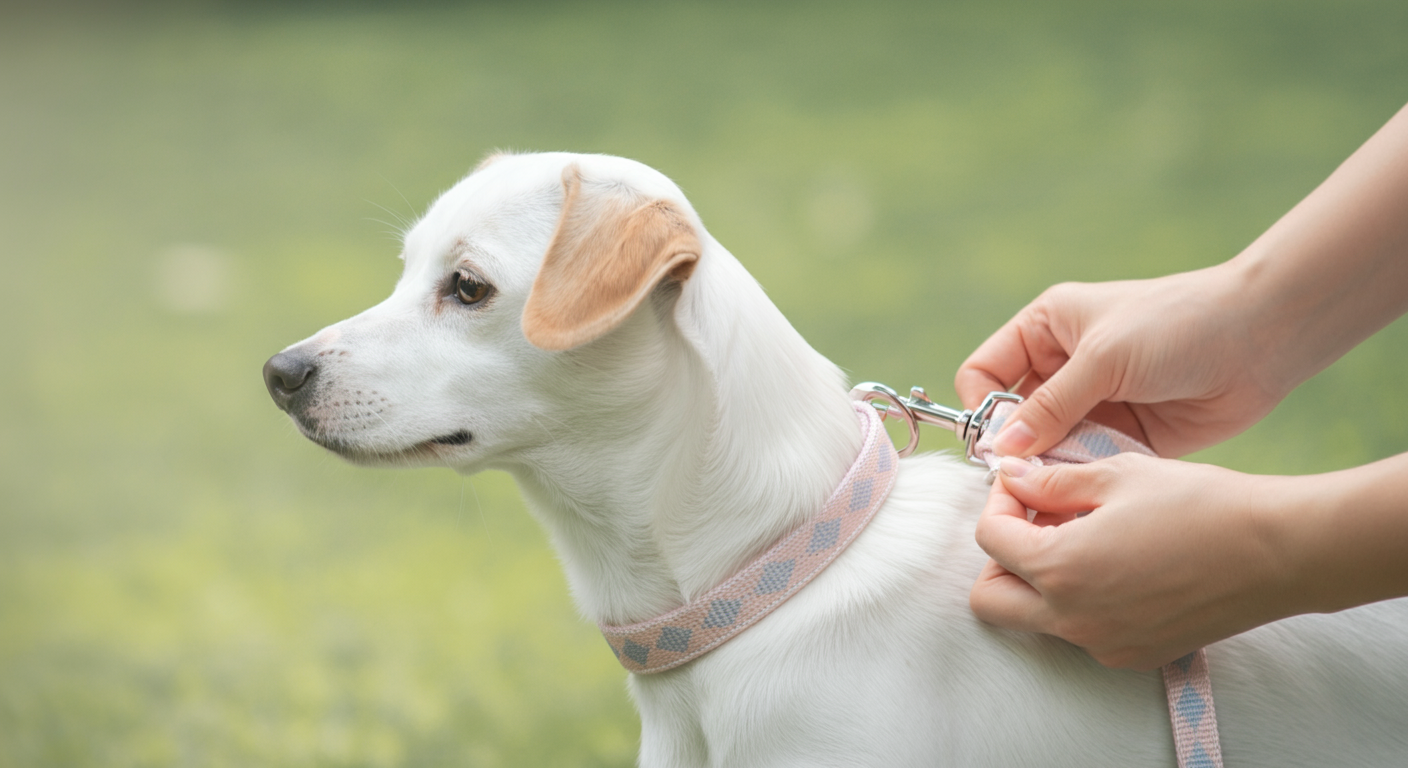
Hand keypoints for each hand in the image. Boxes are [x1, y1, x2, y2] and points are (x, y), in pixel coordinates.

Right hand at [956, 102, 1407, 459]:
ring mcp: (1094, 403)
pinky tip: (1098, 484)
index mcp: (1045, 329)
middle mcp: (1062, 367)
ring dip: (1053, 467)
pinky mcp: (1124, 436)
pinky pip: (1087, 464)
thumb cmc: (1177, 326)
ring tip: (1068, 481)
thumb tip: (1001, 450)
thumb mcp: (1103, 358)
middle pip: (1012, 417)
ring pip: (1049, 447)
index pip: (984, 372)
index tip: (998, 442)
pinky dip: (1086, 477)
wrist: (1262, 339)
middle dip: (1018, 447)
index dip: (982, 407)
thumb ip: (1050, 406)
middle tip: (1028, 477)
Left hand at [969, 453, 1297, 669]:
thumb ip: (1051, 481)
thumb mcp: (1117, 475)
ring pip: (1034, 619)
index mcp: (1059, 568)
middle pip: (991, 599)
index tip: (1026, 482)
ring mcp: (1102, 642)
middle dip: (1000, 557)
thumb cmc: (1201, 504)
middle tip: (1035, 520)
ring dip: (1038, 580)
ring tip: (1080, 535)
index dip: (1000, 501)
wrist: (1278, 551)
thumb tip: (1011, 477)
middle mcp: (1072, 617)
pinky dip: (1079, 600)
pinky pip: (1080, 631)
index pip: (989, 539)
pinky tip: (1116, 561)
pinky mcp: (1133, 653)